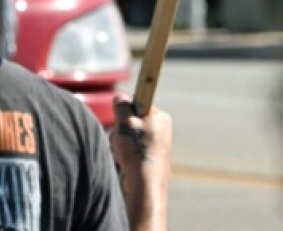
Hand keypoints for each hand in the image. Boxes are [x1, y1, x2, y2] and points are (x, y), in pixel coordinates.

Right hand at [109, 95, 171, 230]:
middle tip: (121, 139)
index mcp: (161, 118)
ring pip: (129, 139)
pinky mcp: (150, 162)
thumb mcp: (125, 121)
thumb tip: (120, 97)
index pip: (137, 106)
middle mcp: (162, 132)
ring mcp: (157, 149)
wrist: (145, 185)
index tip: (122, 122)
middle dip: (121, 131)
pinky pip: (131, 153)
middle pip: (131, 123)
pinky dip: (124, 156)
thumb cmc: (137, 151)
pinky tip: (125, 164)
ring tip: (123, 154)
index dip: (125, 114)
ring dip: (120, 144)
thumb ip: (121, 105)